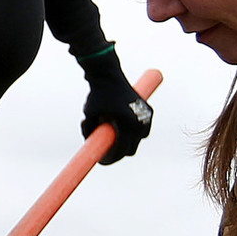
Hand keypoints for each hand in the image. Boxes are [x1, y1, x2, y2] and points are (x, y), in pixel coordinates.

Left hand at [80, 45, 152, 164]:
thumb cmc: (96, 95)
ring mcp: (146, 116)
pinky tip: (122, 128)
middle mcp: (140, 122)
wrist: (108, 74)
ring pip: (138, 140)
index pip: (121, 151)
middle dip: (118, 153)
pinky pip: (143, 130)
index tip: (101, 161)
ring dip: (127, 142)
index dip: (110, 159)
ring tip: (113, 135)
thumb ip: (88, 134)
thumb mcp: (87, 117)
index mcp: (127, 124)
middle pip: (131, 149)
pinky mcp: (149, 111)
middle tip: (106, 152)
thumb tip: (92, 150)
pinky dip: (134, 132)